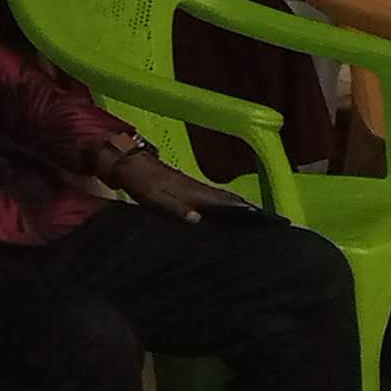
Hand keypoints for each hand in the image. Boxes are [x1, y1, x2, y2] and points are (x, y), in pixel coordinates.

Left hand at [107, 146, 255, 221]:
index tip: (263, 219)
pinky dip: (220, 206)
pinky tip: (222, 216)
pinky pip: (208, 198)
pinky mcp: (185, 188)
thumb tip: (198, 219)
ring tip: (249, 225)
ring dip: (234, 208)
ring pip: (218, 198)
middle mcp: (197, 188)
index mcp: (193, 191)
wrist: (127, 163)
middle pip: (226, 199)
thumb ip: (176, 208)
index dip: (243, 208)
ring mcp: (192, 186)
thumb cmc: (141, 182)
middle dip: (245, 209)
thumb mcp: (154, 198)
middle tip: (263, 227)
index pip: (224, 200)